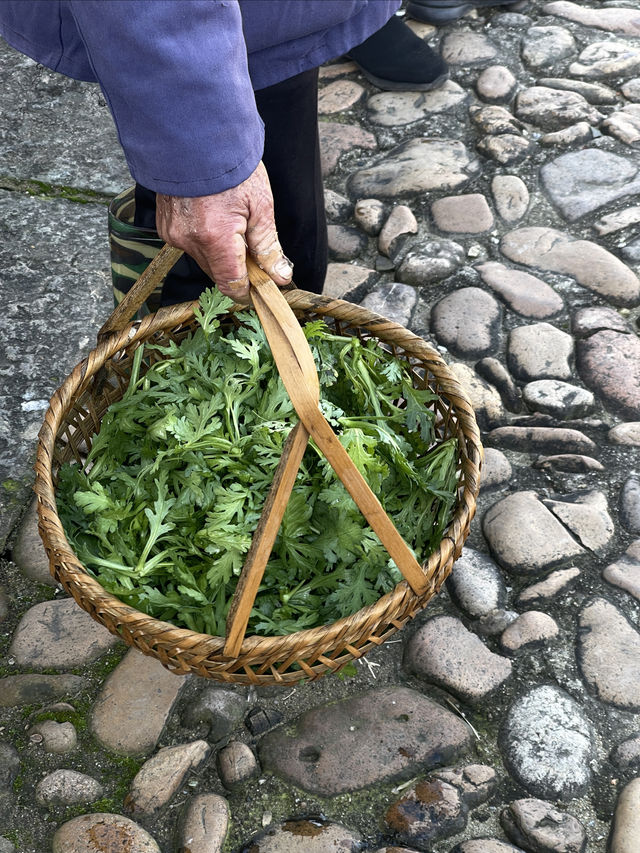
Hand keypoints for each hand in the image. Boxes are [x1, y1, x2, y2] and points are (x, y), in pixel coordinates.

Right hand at [155, 161, 292, 299]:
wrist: (194, 134)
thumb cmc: (230, 164)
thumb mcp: (260, 205)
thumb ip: (268, 246)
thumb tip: (280, 276)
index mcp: (215, 238)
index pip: (232, 285)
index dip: (249, 290)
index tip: (262, 284)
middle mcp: (190, 241)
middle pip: (219, 273)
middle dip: (238, 266)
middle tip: (252, 241)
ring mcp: (174, 234)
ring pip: (205, 260)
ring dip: (221, 252)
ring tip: (232, 221)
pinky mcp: (166, 226)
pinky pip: (190, 244)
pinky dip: (205, 238)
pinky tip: (213, 215)